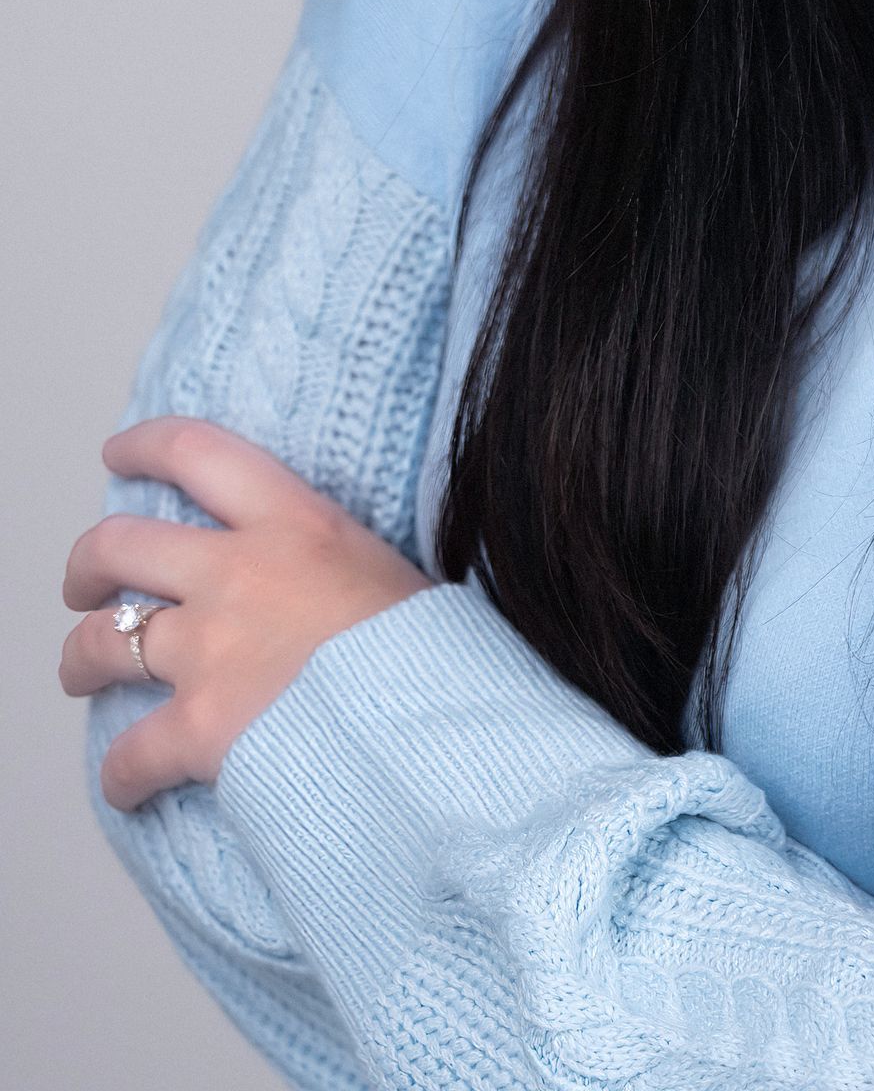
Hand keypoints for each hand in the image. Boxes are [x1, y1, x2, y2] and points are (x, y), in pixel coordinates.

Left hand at [59, 415, 431, 809]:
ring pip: (102, 642)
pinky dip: (122, 774)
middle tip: (87, 583)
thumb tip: (333, 581)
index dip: (145, 446)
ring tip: (81, 671)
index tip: (121, 454)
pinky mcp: (199, 730)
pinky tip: (128, 783)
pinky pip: (129, 754)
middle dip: (88, 564)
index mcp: (295, 522)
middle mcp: (237, 574)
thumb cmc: (432, 650)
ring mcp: (211, 651)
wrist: (437, 723)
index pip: (198, 453)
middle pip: (121, 545)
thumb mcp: (393, 568)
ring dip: (80, 658)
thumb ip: (338, 562)